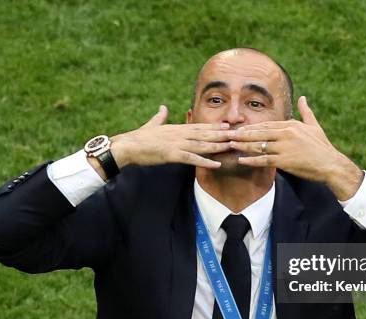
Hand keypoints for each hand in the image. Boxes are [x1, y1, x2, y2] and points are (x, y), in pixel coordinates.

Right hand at [111, 105, 230, 168]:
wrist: (126, 146)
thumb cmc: (137, 138)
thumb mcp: (151, 125)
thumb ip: (159, 117)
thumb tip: (162, 107)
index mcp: (176, 128)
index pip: (199, 127)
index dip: (214, 127)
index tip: (228, 127)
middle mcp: (179, 134)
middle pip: (205, 134)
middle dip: (222, 135)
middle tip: (238, 135)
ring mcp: (176, 144)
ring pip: (202, 144)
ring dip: (218, 146)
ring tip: (232, 147)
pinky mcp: (172, 154)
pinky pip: (192, 158)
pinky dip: (205, 161)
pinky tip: (216, 164)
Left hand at [228, 96, 363, 200]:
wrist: (331, 164)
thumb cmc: (322, 146)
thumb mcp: (314, 126)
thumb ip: (306, 111)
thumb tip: (302, 97)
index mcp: (291, 125)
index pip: (267, 125)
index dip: (252, 127)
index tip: (239, 128)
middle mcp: (286, 134)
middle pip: (260, 133)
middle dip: (243, 134)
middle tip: (228, 134)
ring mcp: (285, 147)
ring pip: (259, 146)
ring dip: (243, 146)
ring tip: (231, 145)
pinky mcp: (285, 161)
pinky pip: (264, 160)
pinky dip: (252, 160)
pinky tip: (242, 160)